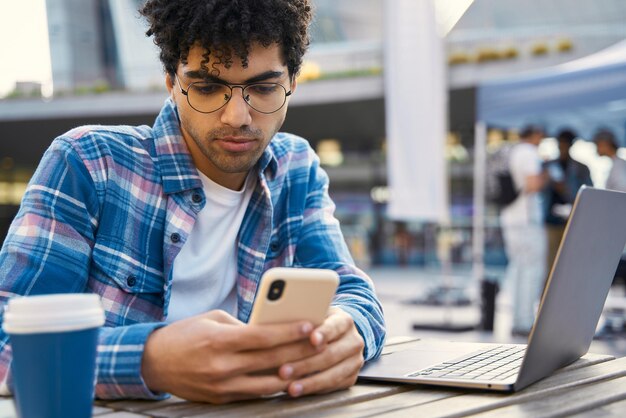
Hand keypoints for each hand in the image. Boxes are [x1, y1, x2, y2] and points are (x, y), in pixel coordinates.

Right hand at [141, 310, 317, 402]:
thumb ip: (242, 325)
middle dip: (299, 351)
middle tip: (320, 342)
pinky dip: (273, 385)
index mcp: (220, 340)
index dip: (289, 332)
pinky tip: (289, 377)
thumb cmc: (185, 334)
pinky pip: (255, 393)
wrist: (154, 362)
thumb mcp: (212, 319)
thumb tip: (271, 329)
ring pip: (268, 383)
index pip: (262, 337)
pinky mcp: (221, 399)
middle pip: (270, 360)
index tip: (309, 325)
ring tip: (311, 363)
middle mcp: (222, 366)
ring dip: (292, 373)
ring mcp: (222, 386)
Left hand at [277, 307, 364, 396]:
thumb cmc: (320, 324)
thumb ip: (305, 318)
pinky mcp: (351, 377)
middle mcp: (354, 341)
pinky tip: (300, 390)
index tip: (312, 339)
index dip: (323, 333)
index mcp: (345, 321)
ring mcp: (355, 361)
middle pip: (330, 355)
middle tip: (284, 371)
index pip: (334, 327)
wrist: (340, 335)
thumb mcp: (316, 314)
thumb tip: (283, 323)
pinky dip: (314, 390)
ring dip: (309, 383)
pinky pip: (333, 387)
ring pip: (332, 375)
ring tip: (291, 388)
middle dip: (305, 365)